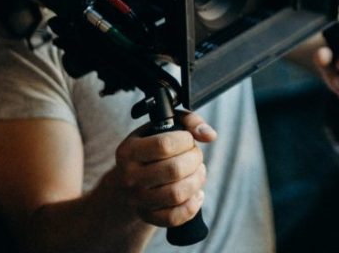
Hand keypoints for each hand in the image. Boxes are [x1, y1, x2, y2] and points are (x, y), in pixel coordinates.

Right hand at [113, 111, 216, 227]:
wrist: (128, 179)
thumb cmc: (152, 148)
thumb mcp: (163, 126)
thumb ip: (190, 121)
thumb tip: (210, 135)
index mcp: (129, 151)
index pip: (164, 145)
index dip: (186, 140)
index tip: (188, 140)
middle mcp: (130, 176)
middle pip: (174, 170)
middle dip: (195, 159)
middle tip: (195, 156)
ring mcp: (137, 199)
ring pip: (177, 194)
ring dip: (197, 180)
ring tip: (198, 171)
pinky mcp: (147, 215)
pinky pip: (174, 217)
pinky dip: (193, 204)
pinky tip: (196, 192)